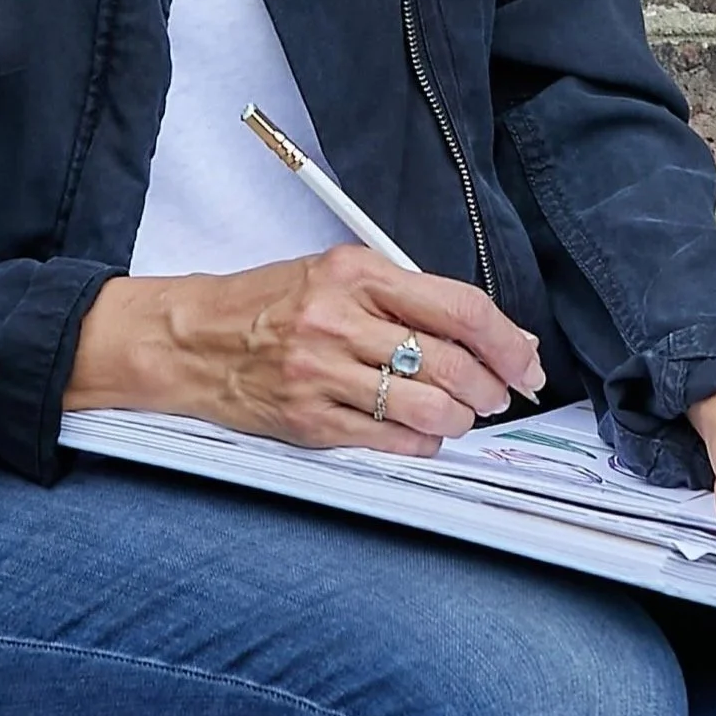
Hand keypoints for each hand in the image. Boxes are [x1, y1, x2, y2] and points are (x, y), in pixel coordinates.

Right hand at [67, 245, 546, 454]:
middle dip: (492, 388)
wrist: (188, 338)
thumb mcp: (335, 275)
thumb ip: (407, 296)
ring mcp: (322, 374)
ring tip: (457, 414)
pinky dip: (421, 442)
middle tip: (498, 394)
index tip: (527, 361)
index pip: (459, 308)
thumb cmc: (267, 304)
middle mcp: (340, 320)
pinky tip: (418, 431)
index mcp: (354, 273)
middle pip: (452, 365)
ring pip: (430, 410)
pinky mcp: (309, 420)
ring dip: (460, 419)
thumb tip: (492, 335)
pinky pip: (393, 442)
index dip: (508, 342)